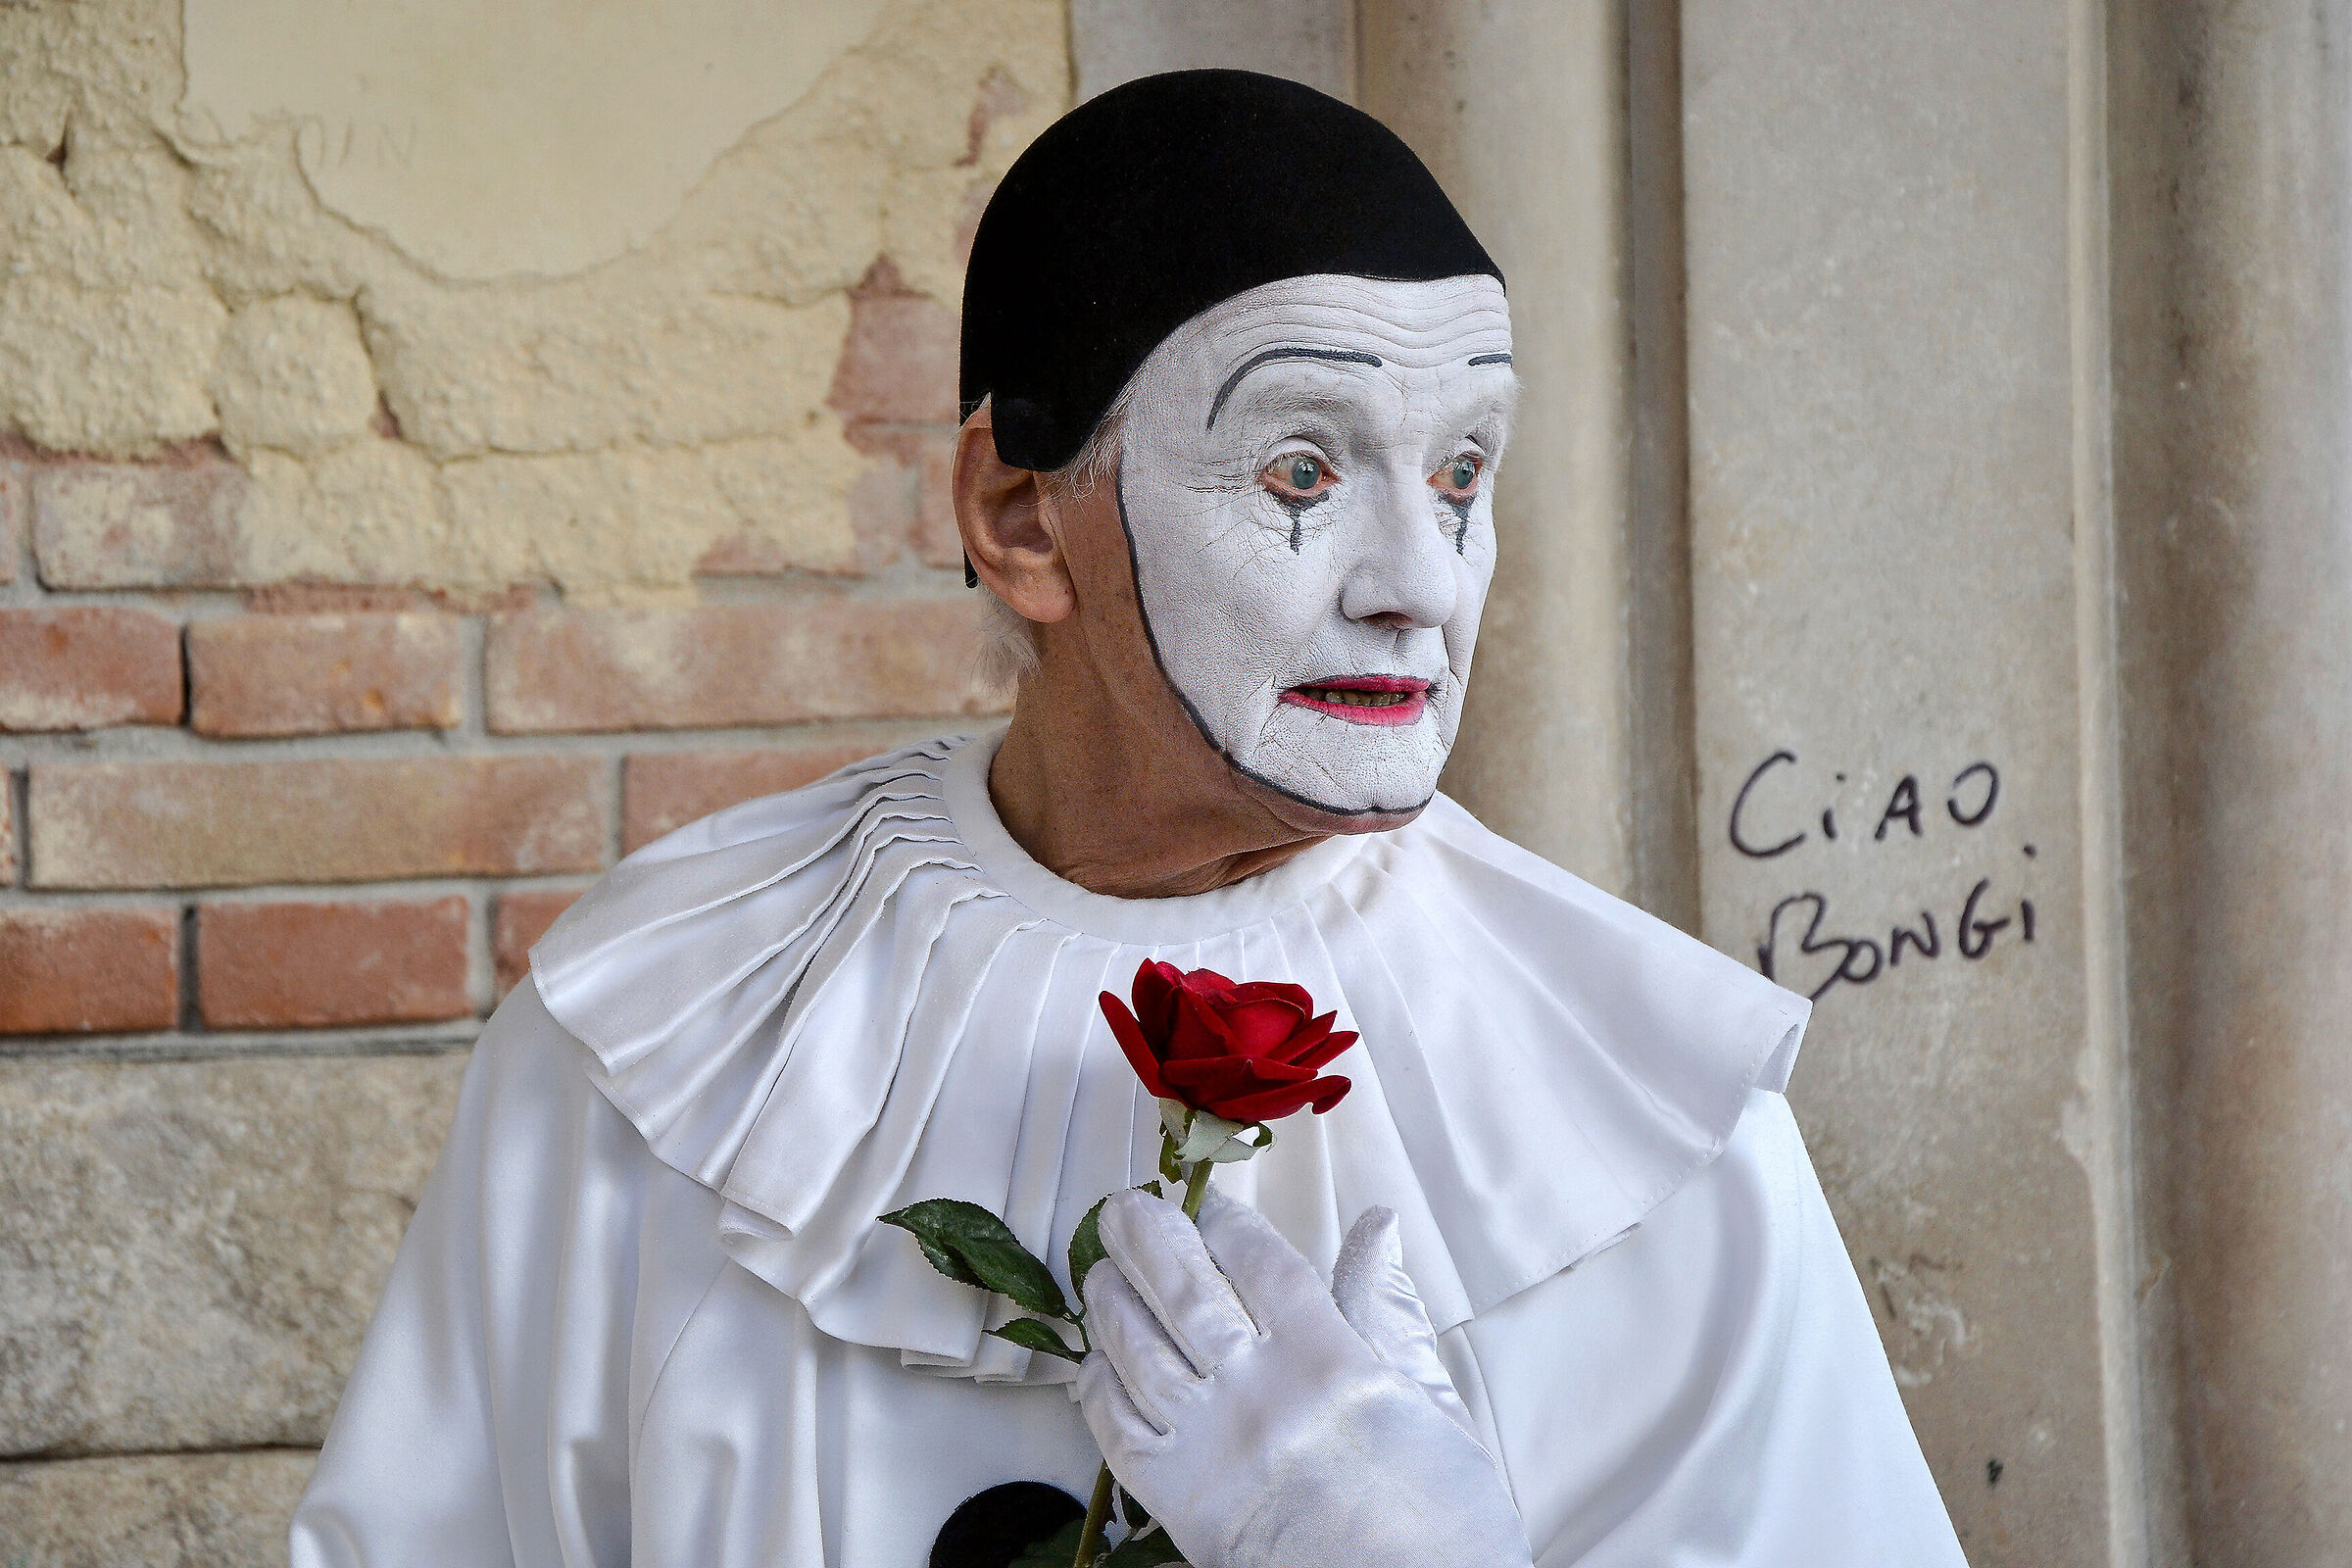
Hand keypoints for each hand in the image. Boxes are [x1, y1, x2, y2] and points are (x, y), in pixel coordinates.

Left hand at [1075, 1188, 1532, 1567]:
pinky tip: (1099, 1362)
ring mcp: (1213, 1451)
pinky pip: (1120, 1432)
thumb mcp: (1432, 1401)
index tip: (1208, 1203)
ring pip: (1139, 1352)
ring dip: (1111, 1303)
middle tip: (1125, 1209)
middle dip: (1145, 1238)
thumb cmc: (1441, 1518)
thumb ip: (1387, 1308)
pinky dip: (1100, 1389)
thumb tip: (1378, 1223)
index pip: (1258, 1263)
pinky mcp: (1182, 1506)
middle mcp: (1261, 1397)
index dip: (1224, 1222)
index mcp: (1330, 1363)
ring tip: (1102, 1272)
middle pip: (1183, 1291)